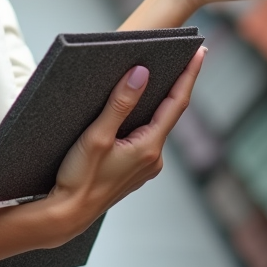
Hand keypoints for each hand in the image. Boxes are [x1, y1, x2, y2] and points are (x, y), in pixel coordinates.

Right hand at [44, 47, 206, 240]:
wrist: (66, 215)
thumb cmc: (79, 178)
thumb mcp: (97, 136)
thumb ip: (120, 104)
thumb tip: (141, 73)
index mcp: (149, 148)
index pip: (177, 103)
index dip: (189, 75)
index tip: (200, 51)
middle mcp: (153, 158)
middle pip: (169, 112)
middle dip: (174, 83)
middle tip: (181, 55)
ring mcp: (145, 166)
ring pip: (156, 124)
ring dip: (157, 101)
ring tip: (157, 75)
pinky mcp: (134, 169)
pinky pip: (145, 136)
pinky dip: (144, 118)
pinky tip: (134, 107)